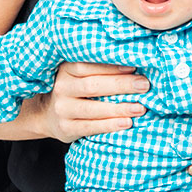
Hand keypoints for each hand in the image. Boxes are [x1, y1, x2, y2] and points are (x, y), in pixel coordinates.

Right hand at [24, 61, 148, 141]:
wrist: (47, 115)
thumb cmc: (75, 90)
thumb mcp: (80, 75)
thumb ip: (99, 68)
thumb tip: (135, 63)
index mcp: (66, 69)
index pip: (88, 65)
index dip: (112, 66)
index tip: (134, 67)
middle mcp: (62, 88)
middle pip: (93, 85)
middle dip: (121, 85)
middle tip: (144, 85)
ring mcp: (62, 109)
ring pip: (92, 108)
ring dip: (119, 108)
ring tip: (141, 108)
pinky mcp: (65, 128)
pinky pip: (90, 127)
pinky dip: (110, 125)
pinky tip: (127, 123)